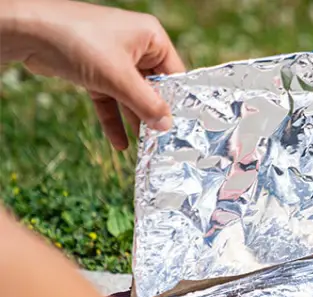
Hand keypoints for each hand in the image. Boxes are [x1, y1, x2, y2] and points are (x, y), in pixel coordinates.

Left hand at [1, 0, 184, 149]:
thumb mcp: (120, 78)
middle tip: (164, 142)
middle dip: (154, 114)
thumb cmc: (80, 43)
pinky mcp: (93, 69)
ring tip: (144, 148)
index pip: (174, 73)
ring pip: (130, 94)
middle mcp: (135, 45)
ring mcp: (113, 57)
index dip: (178, 101)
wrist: (28, 32)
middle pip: (153, 86)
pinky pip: (109, 97)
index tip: (183, 128)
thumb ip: (147, 104)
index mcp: (150, 37)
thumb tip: (168, 126)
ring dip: (134, 120)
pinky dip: (113, 118)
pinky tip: (119, 144)